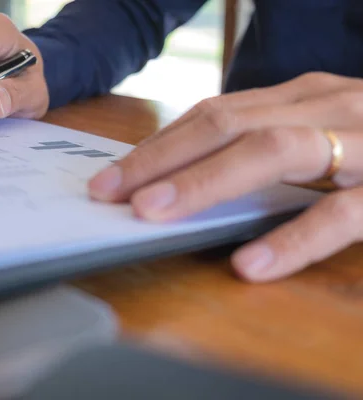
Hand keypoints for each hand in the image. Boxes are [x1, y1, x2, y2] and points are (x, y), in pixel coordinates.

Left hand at [88, 72, 362, 281]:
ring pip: (274, 151)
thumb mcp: (318, 132)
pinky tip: (249, 263)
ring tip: (153, 214)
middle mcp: (327, 106)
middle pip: (228, 125)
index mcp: (301, 97)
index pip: (214, 114)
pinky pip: (345, 213)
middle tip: (109, 193)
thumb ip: (264, 144)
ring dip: (205, 184)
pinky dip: (294, 237)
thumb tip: (185, 177)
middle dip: (161, 160)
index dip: (158, 145)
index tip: (110, 178)